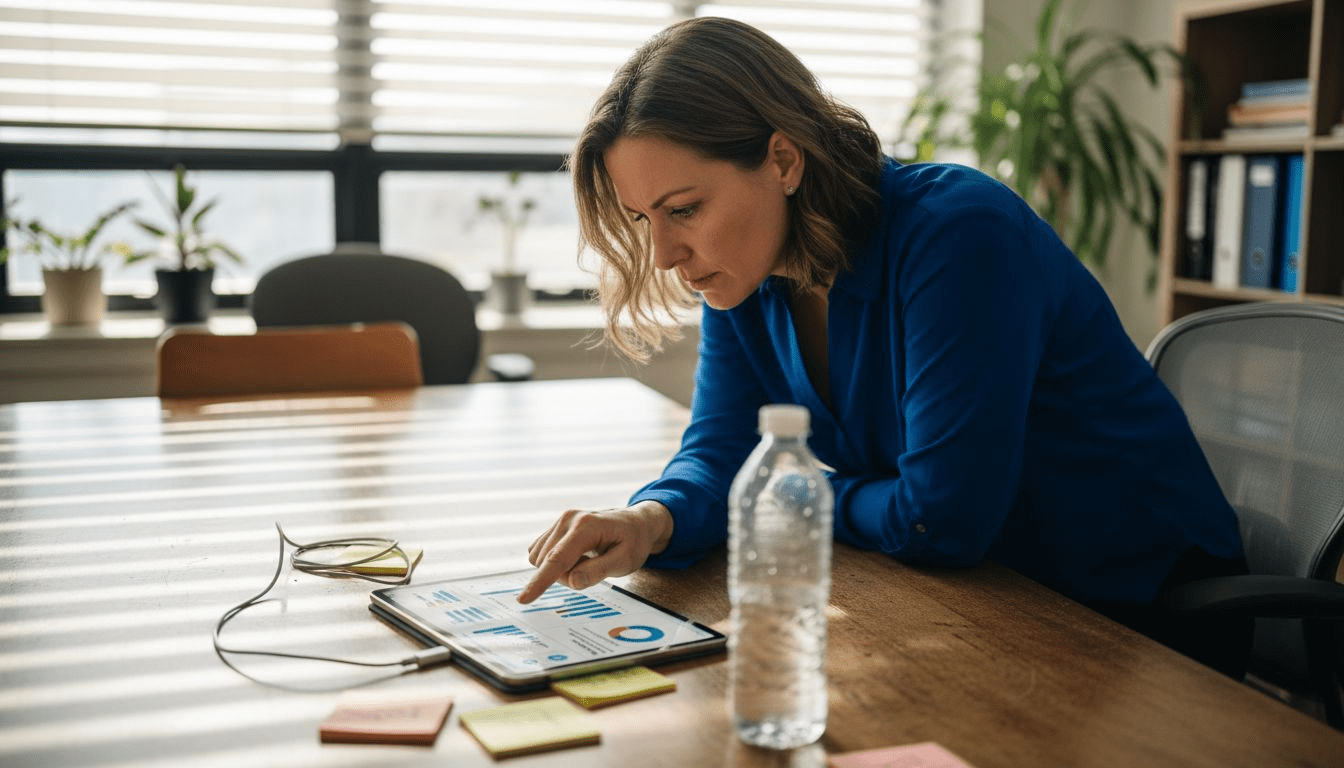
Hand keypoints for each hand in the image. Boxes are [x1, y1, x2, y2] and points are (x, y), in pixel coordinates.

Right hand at [518, 501, 673, 602]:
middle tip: (595, 567)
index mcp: (586, 526)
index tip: (524, 599)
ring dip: (561, 569)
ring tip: (588, 560)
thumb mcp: (625, 561)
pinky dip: (557, 563)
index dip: (540, 581)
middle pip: (548, 563)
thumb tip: (572, 581)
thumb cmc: (633, 541)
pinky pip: (542, 555)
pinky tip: (578, 556)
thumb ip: (599, 571)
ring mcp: (559, 521)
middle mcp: (568, 519)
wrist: (633, 523)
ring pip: (541, 560)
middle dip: (566, 575)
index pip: (557, 559)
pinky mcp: (554, 528)